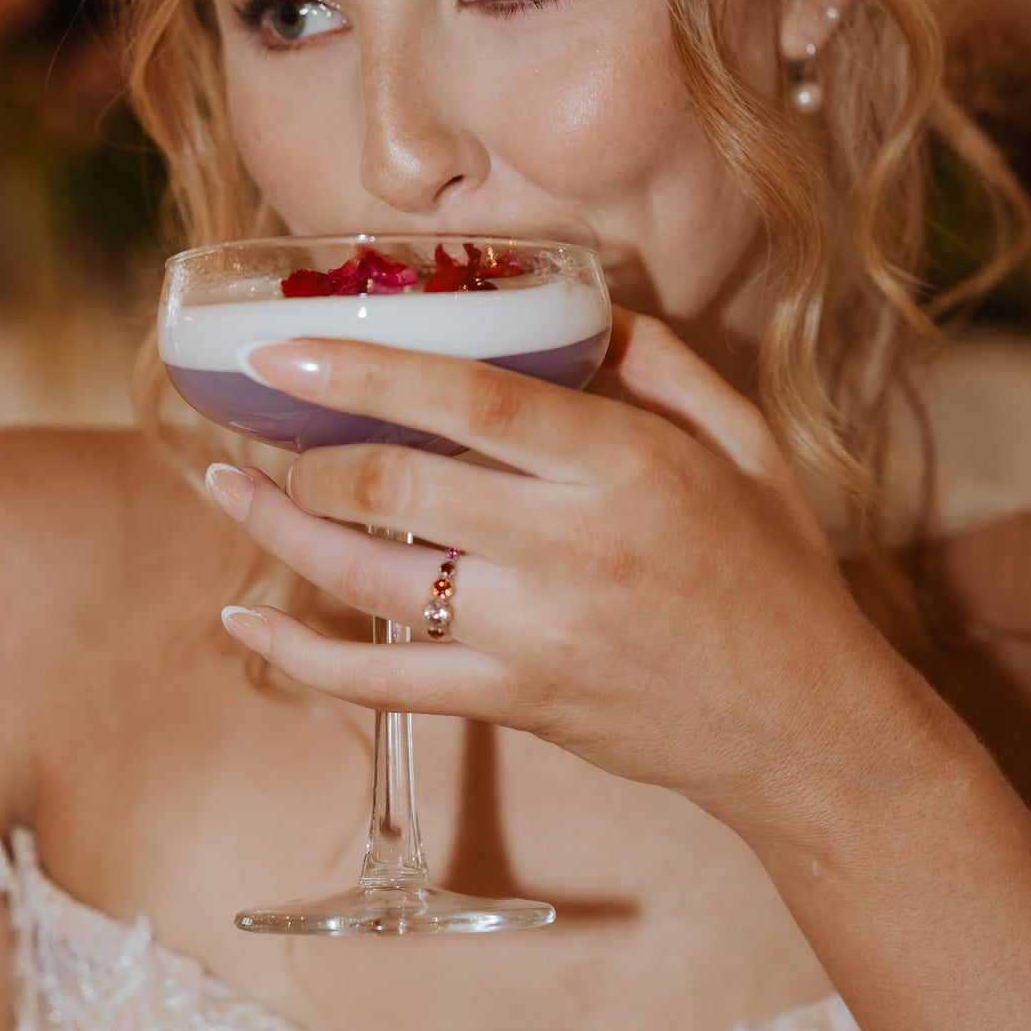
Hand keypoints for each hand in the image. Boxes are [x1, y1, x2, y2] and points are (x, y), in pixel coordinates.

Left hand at [212, 309, 872, 817]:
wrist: (802, 724)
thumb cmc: (776, 571)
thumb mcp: (747, 443)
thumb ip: (663, 363)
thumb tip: (580, 306)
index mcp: (629, 467)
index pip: (473, 401)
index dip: (366, 371)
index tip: (283, 349)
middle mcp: (572, 548)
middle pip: (398, 488)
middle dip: (307, 450)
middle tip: (263, 418)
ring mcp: (535, 637)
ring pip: (371, 582)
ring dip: (282, 530)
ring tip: (228, 485)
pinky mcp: (516, 703)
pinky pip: (386, 686)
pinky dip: (304, 660)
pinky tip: (247, 628)